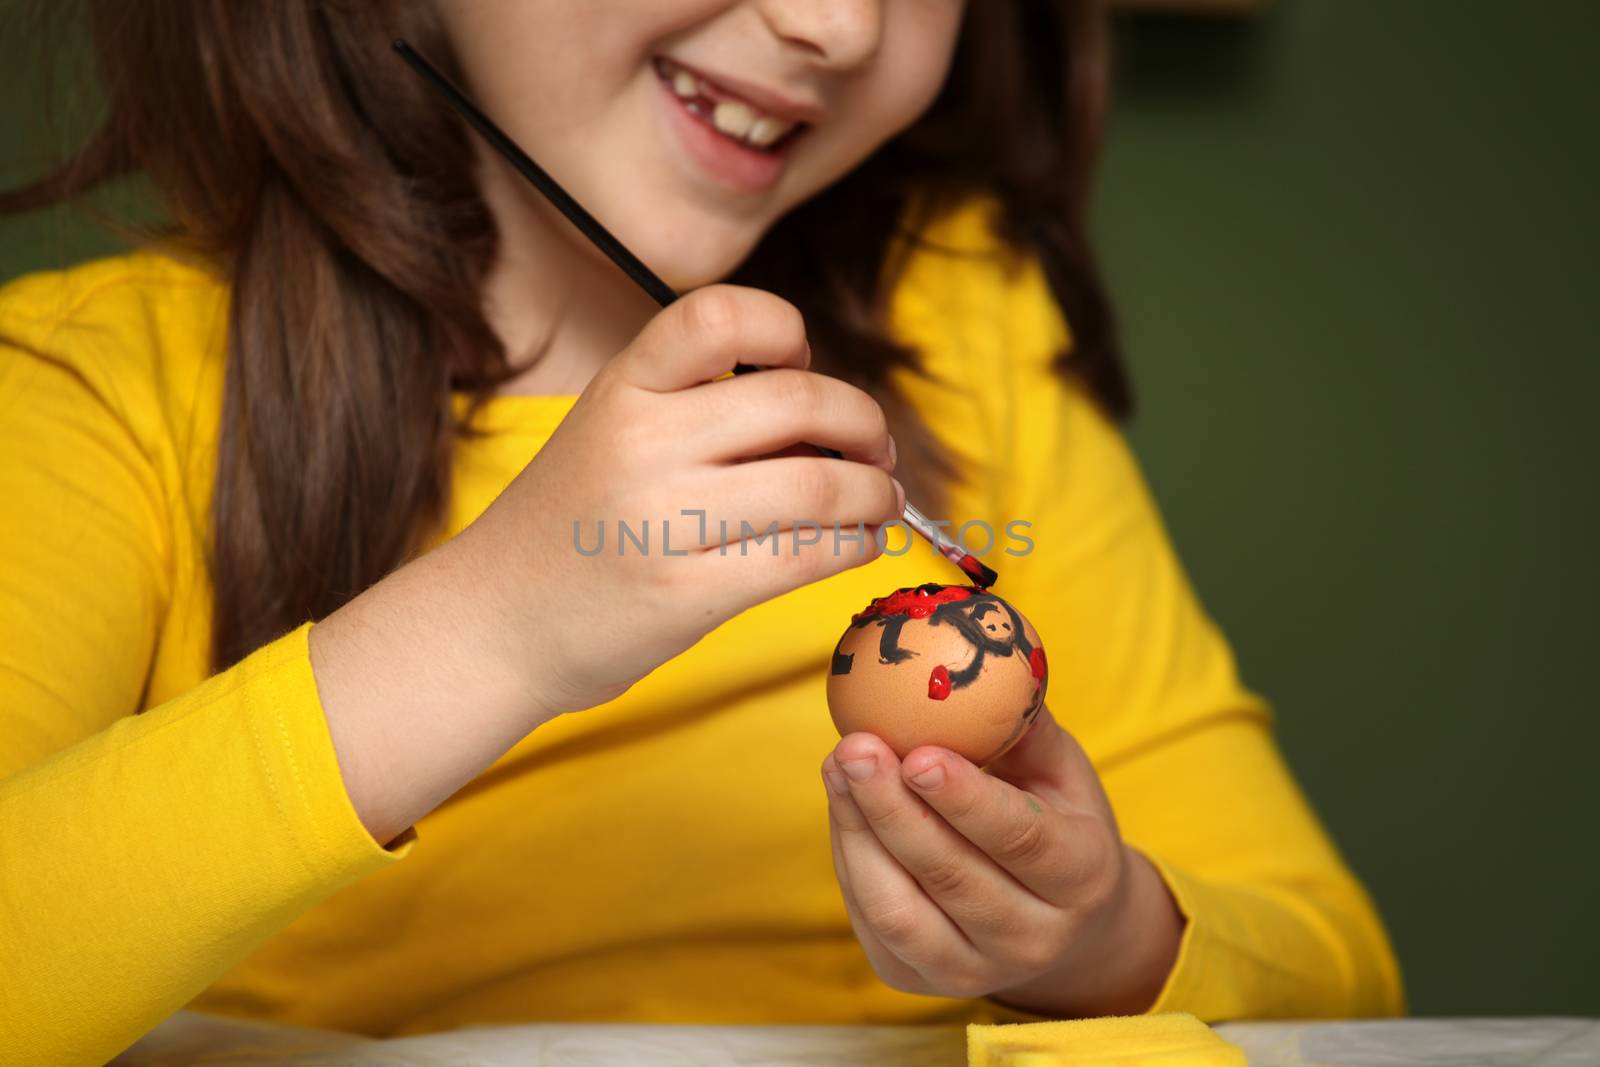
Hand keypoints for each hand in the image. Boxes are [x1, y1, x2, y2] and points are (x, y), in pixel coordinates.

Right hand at [310, 285, 899, 844]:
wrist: (495, 622)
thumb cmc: (572, 526)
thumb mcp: (608, 430)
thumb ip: (694, 404)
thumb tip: (830, 412)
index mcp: (621, 386)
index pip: (720, 314)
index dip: (785, 328)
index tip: (802, 363)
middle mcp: (640, 440)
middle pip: (798, 400)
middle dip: (864, 423)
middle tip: (876, 448)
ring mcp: (662, 518)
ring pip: (818, 484)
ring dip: (874, 492)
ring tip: (879, 501)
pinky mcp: (687, 592)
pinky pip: (807, 556)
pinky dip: (855, 546)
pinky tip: (856, 546)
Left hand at [820, 703, 1185, 1016]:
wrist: (1063, 921)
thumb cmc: (1057, 819)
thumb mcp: (1061, 767)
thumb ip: (1021, 722)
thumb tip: (978, 656)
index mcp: (1081, 876)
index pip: (1021, 840)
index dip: (967, 799)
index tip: (920, 753)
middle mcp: (1035, 937)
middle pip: (951, 875)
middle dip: (893, 807)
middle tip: (854, 746)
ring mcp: (974, 970)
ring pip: (900, 908)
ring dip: (859, 832)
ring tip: (838, 766)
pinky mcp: (920, 982)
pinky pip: (872, 921)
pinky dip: (849, 858)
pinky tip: (842, 803)